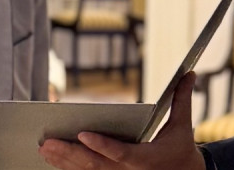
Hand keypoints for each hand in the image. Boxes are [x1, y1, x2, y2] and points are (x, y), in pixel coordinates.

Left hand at [37, 72, 205, 169]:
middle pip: (95, 165)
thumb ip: (182, 99)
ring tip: (44, 149)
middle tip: (47, 142)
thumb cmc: (180, 151)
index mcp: (146, 159)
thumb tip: (189, 72)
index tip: (83, 134)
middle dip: (69, 154)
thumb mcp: (182, 126)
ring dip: (64, 162)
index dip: (101, 145)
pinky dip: (70, 169)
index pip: (121, 154)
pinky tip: (54, 160)